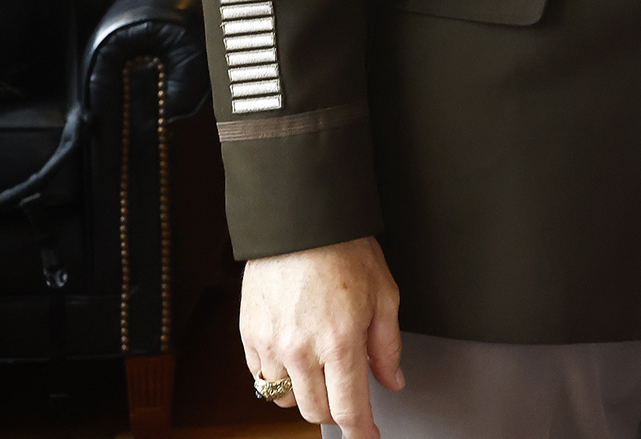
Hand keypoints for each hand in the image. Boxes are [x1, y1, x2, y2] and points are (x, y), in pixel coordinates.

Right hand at [239, 235, 403, 436]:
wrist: (300, 223)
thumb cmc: (346, 252)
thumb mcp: (385, 295)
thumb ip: (387, 346)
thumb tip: (391, 381)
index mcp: (340, 342)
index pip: (349, 406)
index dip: (361, 431)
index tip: (368, 438)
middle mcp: (300, 351)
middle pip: (315, 411)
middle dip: (336, 412)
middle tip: (350, 398)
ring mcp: (270, 345)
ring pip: (284, 399)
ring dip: (306, 395)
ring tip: (321, 371)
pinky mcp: (248, 336)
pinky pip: (260, 378)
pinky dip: (279, 379)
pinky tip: (295, 360)